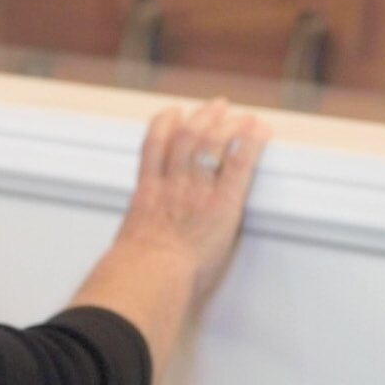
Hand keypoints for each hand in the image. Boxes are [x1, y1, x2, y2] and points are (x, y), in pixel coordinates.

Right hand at [69, 99, 269, 378]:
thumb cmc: (134, 275)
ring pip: (210, 143)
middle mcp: (171, 186)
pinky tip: (259, 132)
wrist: (147, 279)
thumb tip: (125, 263)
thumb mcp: (127, 252)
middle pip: (186, 139)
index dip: (165, 125)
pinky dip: (250, 144)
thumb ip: (132, 246)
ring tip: (239, 114)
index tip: (173, 114)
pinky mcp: (222, 204)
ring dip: (226, 124)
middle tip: (214, 106)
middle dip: (201, 118)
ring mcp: (196, 192)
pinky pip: (239, 165)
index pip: (154, 147)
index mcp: (147, 195)